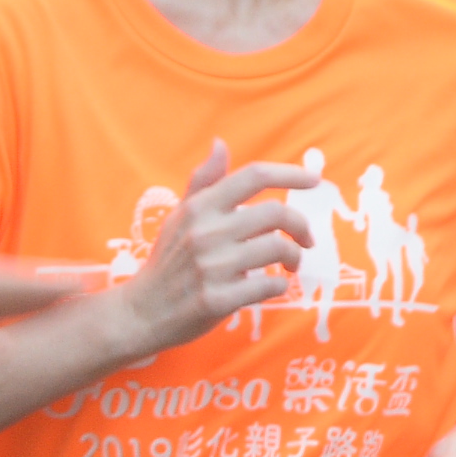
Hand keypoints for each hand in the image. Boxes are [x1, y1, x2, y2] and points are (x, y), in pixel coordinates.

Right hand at [101, 144, 304, 355]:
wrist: (141, 313)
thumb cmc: (167, 261)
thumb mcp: (179, 216)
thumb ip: (203, 181)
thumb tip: (220, 144)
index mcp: (199, 207)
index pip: (254, 176)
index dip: (290, 174)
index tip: (314, 180)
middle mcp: (205, 232)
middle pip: (276, 214)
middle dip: (301, 226)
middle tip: (306, 240)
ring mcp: (211, 267)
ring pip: (277, 249)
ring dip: (293, 257)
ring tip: (289, 264)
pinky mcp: (217, 300)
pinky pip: (268, 285)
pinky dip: (279, 285)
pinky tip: (273, 286)